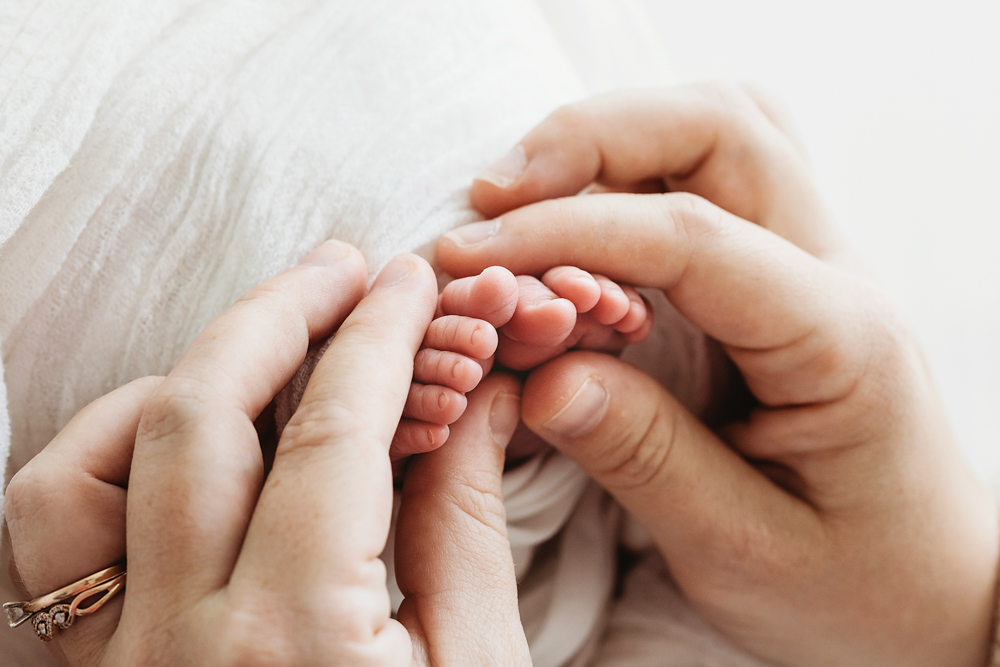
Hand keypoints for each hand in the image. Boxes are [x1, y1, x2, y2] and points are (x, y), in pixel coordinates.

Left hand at [5, 242, 529, 665]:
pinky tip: (186, 436)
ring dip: (181, 377)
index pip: (333, 430)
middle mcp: (179, 645)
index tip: (415, 282)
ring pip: (88, 464)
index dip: (382, 336)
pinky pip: (51, 536)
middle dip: (282, 314)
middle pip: (202, 414)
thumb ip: (466, 518)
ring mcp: (113, 664)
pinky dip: (110, 453)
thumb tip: (479, 396)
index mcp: (298, 643)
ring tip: (262, 344)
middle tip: (347, 269)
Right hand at [437, 85, 999, 666]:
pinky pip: (713, 176)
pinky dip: (634, 170)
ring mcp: (814, 262)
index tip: (473, 258)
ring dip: (616, 139)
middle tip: (491, 200)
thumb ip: (645, 456)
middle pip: (720, 127)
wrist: (931, 589)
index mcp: (836, 341)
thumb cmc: (851, 585)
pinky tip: (581, 218)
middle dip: (590, 140)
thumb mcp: (742, 551)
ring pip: (722, 129)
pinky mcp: (782, 274)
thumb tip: (542, 375)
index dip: (567, 232)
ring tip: (525, 197)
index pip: (690, 236)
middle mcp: (834, 275)